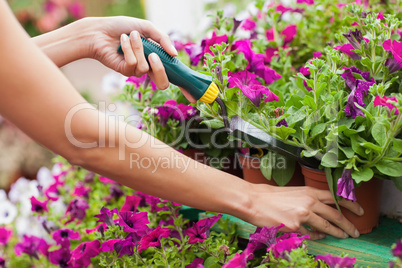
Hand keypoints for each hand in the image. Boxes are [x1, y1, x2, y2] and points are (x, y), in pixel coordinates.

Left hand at [85, 16, 177, 88]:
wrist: (100, 29)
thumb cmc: (123, 27)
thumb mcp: (147, 28)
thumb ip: (163, 39)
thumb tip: (175, 54)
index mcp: (157, 57)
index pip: (172, 74)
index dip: (183, 86)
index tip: (192, 97)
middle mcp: (149, 67)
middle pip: (163, 83)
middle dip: (161, 70)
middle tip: (154, 55)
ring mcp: (136, 71)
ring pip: (146, 68)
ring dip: (139, 48)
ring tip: (131, 36)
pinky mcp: (125, 72)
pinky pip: (133, 64)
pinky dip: (128, 49)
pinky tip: (122, 41)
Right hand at [244, 184, 362, 239]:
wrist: (254, 201)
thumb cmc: (270, 196)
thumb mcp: (294, 192)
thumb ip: (309, 200)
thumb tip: (321, 210)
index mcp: (309, 191)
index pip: (336, 196)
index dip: (351, 204)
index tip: (359, 210)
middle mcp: (309, 202)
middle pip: (336, 214)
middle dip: (348, 224)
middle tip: (355, 231)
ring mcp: (303, 215)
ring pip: (327, 226)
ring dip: (337, 232)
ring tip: (343, 236)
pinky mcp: (295, 226)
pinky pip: (311, 234)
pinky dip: (316, 236)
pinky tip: (318, 237)